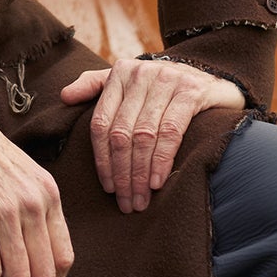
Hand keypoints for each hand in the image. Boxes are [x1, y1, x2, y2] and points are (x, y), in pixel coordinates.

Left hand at [60, 59, 244, 213]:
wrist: (212, 75)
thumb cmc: (164, 87)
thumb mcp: (128, 81)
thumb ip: (96, 86)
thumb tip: (64, 96)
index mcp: (119, 74)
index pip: (101, 123)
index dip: (102, 159)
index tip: (108, 187)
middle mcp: (140, 75)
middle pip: (121, 134)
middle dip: (122, 173)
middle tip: (126, 202)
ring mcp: (166, 81)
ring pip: (144, 136)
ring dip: (141, 174)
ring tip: (141, 199)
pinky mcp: (190, 92)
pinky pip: (171, 132)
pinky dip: (162, 160)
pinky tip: (159, 182)